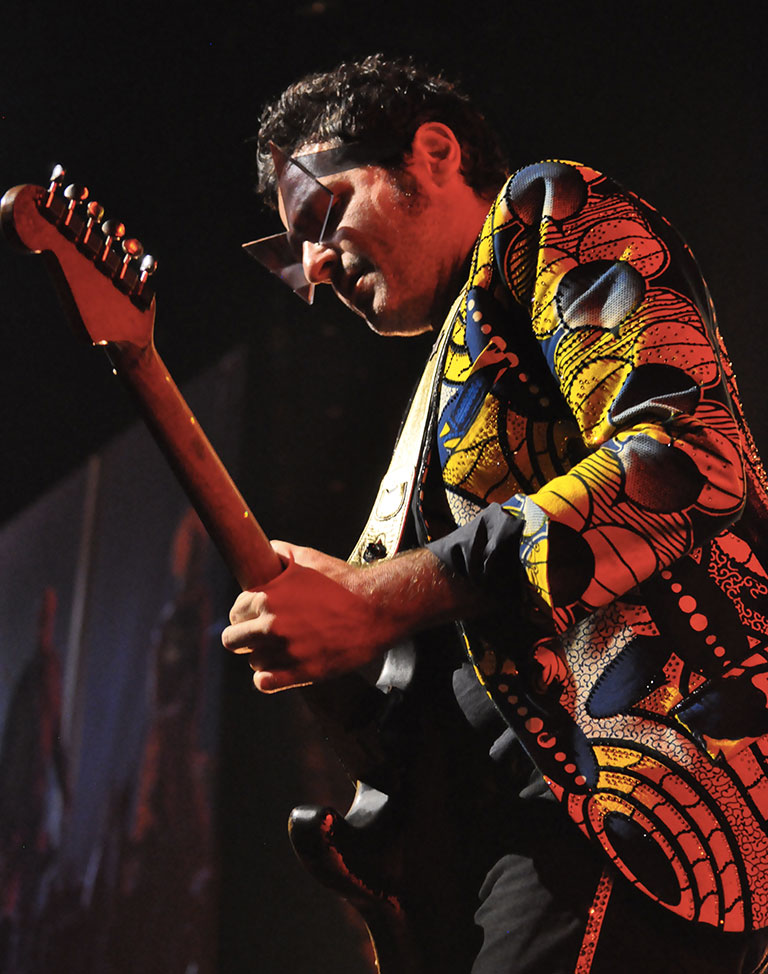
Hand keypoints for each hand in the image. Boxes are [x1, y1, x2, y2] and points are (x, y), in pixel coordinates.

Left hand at [221, 540, 396, 691]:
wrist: (376, 610)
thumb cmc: (343, 582)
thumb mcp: (309, 558)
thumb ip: (280, 553)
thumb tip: (265, 551)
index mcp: (266, 598)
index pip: (235, 612)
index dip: (246, 612)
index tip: (256, 615)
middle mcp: (270, 627)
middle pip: (232, 640)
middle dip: (244, 635)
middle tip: (261, 633)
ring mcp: (284, 652)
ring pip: (252, 661)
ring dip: (263, 655)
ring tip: (282, 647)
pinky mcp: (300, 673)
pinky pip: (264, 682)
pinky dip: (268, 677)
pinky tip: (281, 667)